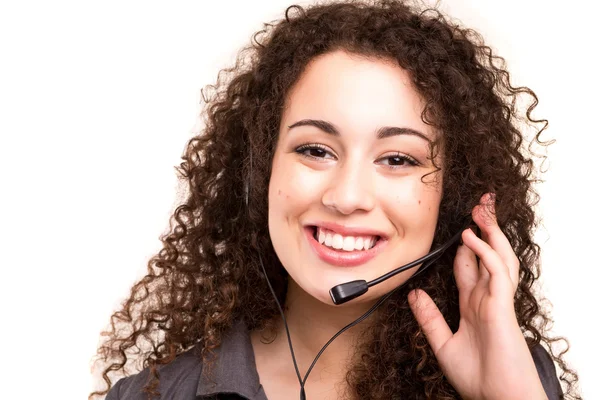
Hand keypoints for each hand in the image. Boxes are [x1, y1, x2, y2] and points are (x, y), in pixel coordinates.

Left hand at [408, 193, 546, 399]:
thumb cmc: (478, 378)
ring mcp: (497, 300)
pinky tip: (472, 237)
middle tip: (478, 207)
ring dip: (490, 232)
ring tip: (480, 210)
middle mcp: (487, 298)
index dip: (464, 247)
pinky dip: (485, 252)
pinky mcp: (503, 306)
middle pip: (488, 254)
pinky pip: (496, 272)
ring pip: (498, 257)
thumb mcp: (442, 344)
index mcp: (474, 305)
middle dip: (483, 230)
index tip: (456, 231)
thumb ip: (430, 319)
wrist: (498, 399)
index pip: (469, 267)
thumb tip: (414, 295)